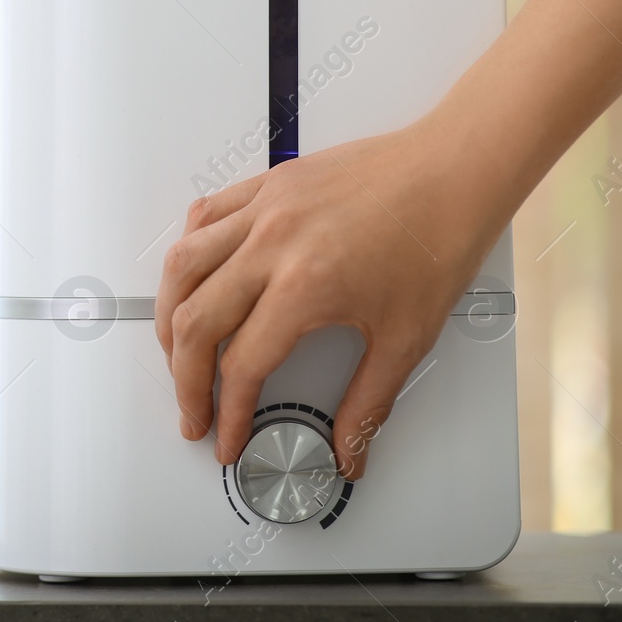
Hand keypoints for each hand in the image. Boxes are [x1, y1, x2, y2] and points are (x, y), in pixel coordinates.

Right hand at [153, 118, 506, 478]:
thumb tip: (350, 449)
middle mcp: (272, 245)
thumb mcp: (407, 337)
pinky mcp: (267, 185)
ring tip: (174, 347)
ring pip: (181, 266)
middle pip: (194, 322)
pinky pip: (204, 216)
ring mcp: (264, 210)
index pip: (241, 365)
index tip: (227, 435)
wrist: (454, 172)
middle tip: (193, 408)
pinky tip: (192, 272)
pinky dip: (187, 251)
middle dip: (184, 379)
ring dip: (168, 316)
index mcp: (305, 287)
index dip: (228, 412)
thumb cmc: (436, 238)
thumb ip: (369, 403)